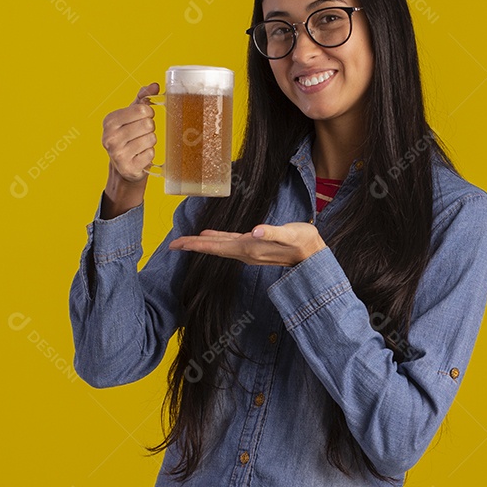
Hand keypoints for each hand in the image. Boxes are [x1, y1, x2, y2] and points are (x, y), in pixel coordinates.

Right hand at [102, 83, 159, 184]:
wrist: (124, 166)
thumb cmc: (129, 135)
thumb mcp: (132, 115)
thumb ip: (143, 98)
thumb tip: (155, 86)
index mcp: (109, 121)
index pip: (142, 109)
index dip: (148, 113)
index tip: (144, 117)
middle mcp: (110, 137)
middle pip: (147, 124)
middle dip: (149, 128)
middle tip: (142, 133)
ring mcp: (118, 154)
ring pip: (151, 139)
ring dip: (150, 141)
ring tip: (141, 144)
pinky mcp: (129, 167)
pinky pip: (151, 154)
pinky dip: (150, 154)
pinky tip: (141, 155)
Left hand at [169, 222, 326, 266]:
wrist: (314, 255)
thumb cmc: (304, 242)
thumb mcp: (291, 234)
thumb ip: (274, 232)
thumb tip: (257, 231)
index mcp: (249, 248)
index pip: (216, 246)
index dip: (195, 245)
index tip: (177, 244)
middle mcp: (246, 252)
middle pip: (213, 248)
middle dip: (192, 246)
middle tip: (172, 244)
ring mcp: (249, 251)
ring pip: (219, 247)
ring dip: (202, 244)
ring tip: (186, 240)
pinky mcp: (254, 246)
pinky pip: (229, 243)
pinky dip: (217, 239)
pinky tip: (210, 235)